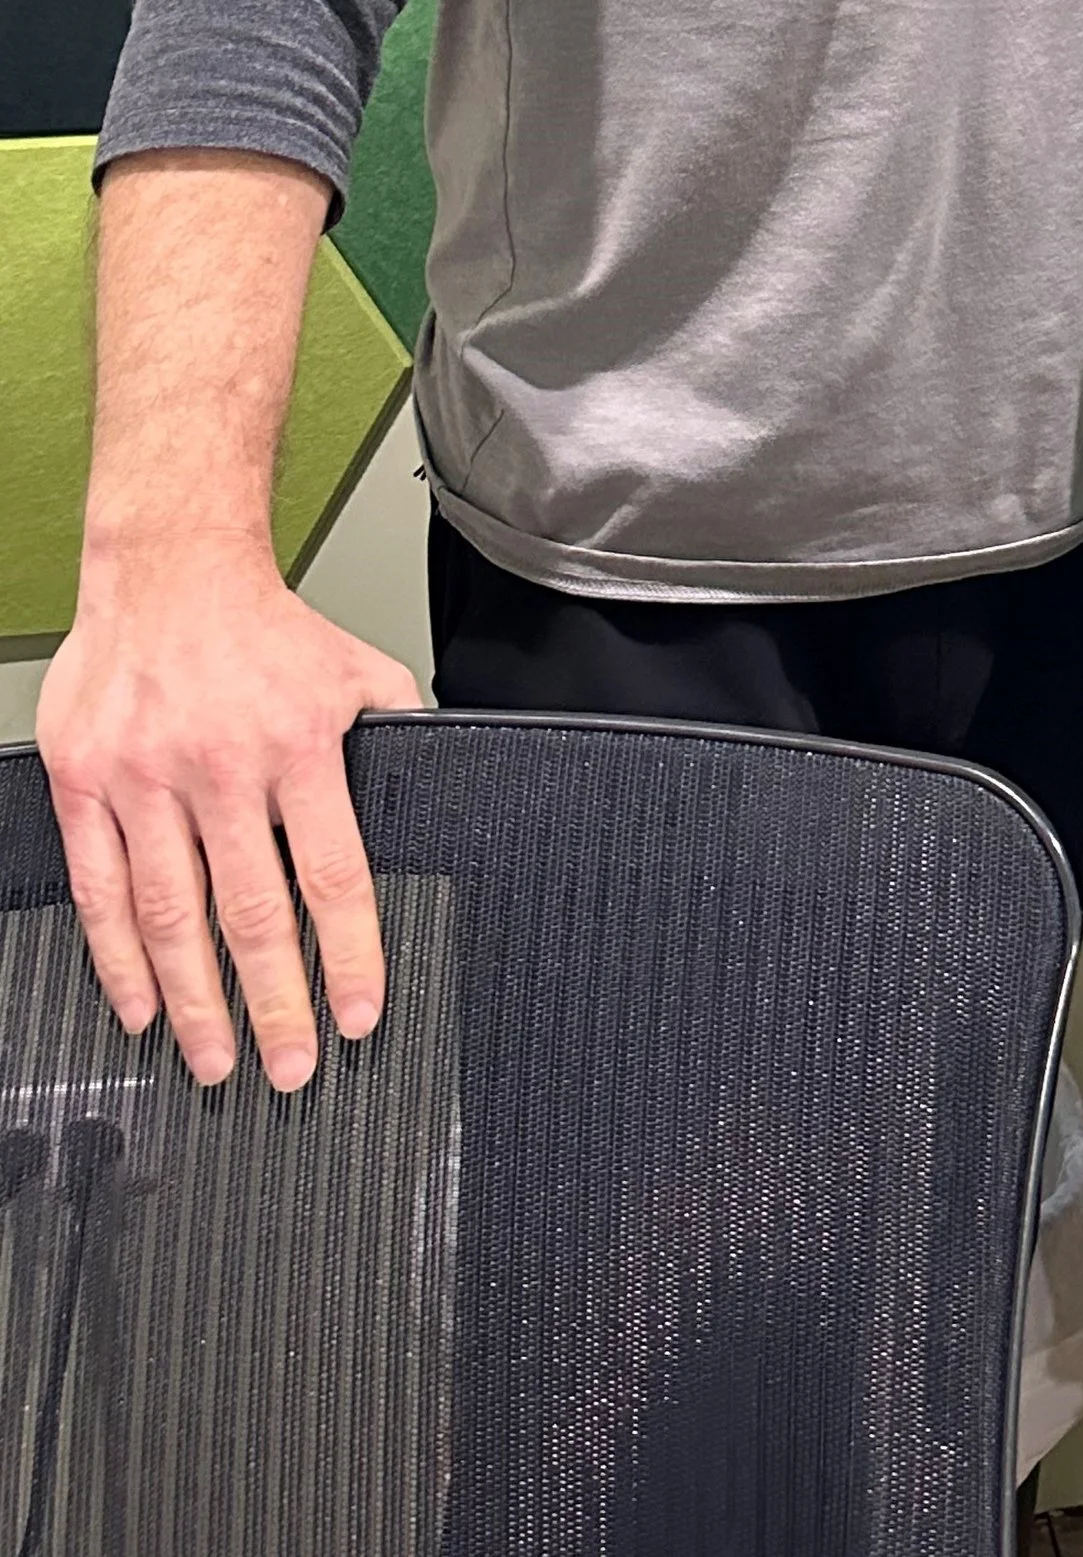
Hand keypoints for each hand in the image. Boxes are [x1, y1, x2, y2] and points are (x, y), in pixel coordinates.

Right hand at [38, 552, 422, 1090]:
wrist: (170, 570)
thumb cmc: (264, 627)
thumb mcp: (355, 669)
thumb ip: (395, 734)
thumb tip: (441, 786)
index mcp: (296, 745)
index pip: (331, 874)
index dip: (347, 955)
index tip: (357, 1016)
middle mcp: (219, 767)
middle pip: (250, 913)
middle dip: (272, 1004)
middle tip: (289, 1069)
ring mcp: (144, 778)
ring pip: (169, 915)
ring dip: (194, 1001)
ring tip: (215, 1060)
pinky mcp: (83, 782)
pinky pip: (98, 887)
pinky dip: (117, 957)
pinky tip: (140, 1005)